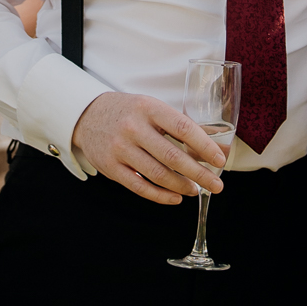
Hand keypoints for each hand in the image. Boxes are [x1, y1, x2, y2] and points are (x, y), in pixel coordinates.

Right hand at [71, 92, 225, 204]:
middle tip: (216, 185)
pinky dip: (161, 196)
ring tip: (195, 190)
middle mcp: (133, 127)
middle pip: (172, 156)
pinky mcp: (110, 166)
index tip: (219, 160)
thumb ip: (180, 126)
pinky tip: (176, 197)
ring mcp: (120, 148)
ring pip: (157, 174)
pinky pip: (140, 187)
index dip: (204, 146)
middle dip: (199, 174)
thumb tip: (216, 147)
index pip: (182, 128)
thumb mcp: (152, 108)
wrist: (87, 115)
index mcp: (148, 108)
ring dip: (181, 186)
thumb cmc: (129, 112)